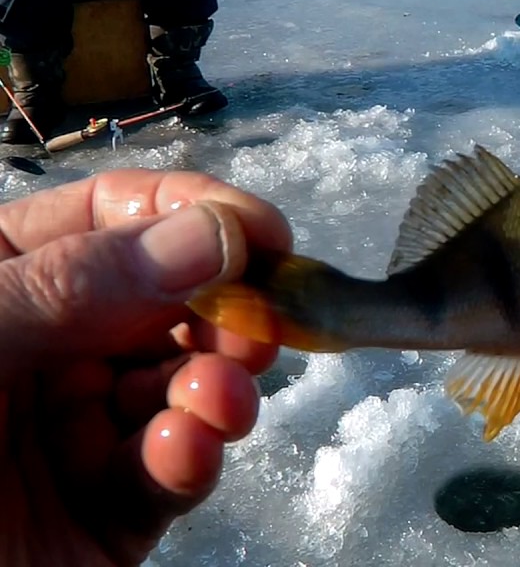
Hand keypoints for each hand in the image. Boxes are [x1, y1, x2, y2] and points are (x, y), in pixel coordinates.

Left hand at [0, 169, 291, 565]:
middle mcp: (43, 351)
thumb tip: (214, 237)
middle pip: (167, 302)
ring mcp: (76, 434)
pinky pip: (167, 472)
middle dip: (221, 311)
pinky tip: (184, 452)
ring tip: (220, 401)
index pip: (108, 219)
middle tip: (262, 328)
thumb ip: (75, 287)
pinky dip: (190, 458)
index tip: (265, 236)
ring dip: (215, 388)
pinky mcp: (105, 515)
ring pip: (181, 388)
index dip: (190, 214)